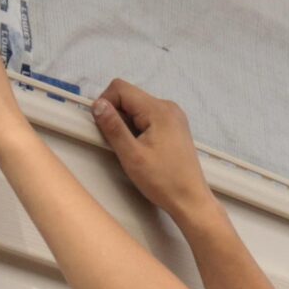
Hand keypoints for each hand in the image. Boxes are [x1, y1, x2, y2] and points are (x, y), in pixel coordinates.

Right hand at [92, 78, 213, 220]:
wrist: (190, 200)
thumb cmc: (164, 181)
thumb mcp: (132, 155)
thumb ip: (113, 127)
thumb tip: (98, 104)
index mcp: (159, 110)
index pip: (120, 88)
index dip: (105, 103)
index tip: (102, 126)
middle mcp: (168, 107)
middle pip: (129, 97)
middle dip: (116, 115)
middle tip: (118, 142)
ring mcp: (173, 116)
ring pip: (138, 108)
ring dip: (127, 124)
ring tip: (132, 148)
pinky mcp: (174, 127)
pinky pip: (148, 118)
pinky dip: (138, 128)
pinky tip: (142, 148)